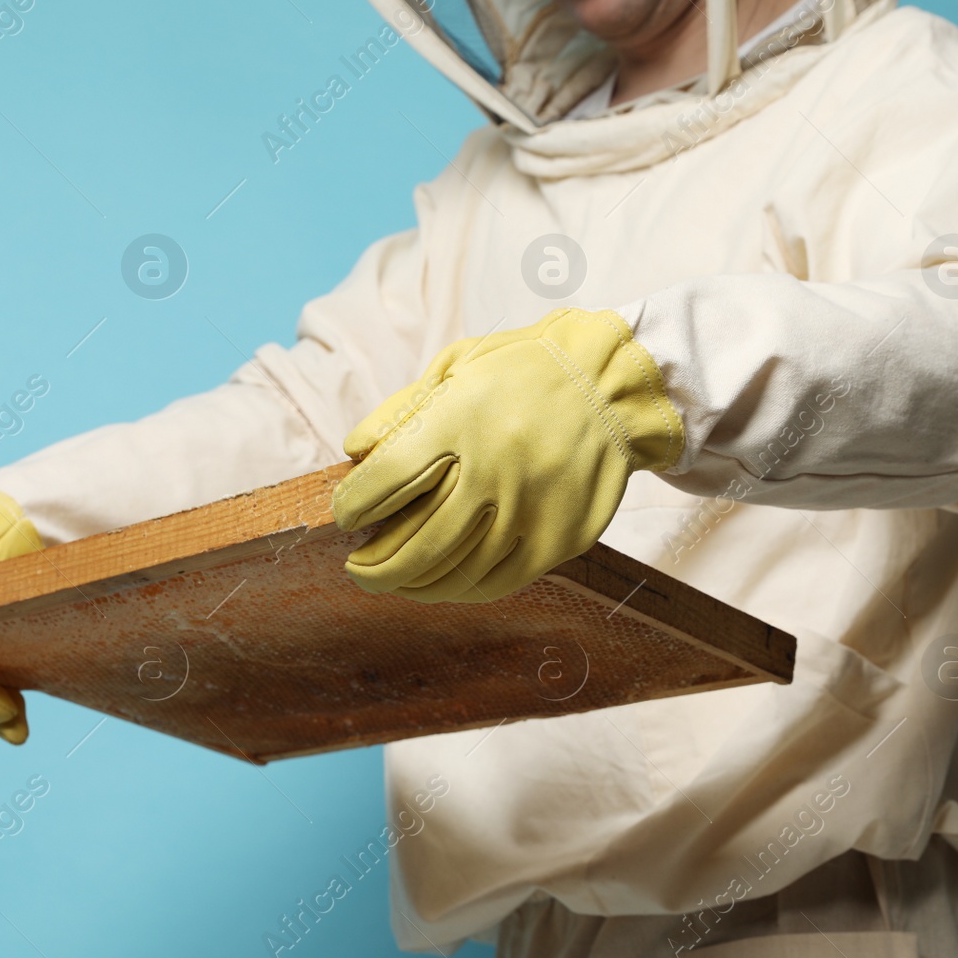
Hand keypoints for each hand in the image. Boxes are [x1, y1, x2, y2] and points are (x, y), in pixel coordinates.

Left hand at [332, 308, 682, 601]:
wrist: (612, 384)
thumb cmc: (523, 373)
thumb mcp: (457, 367)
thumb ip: (402, 410)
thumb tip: (354, 452)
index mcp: (461, 418)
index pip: (387, 480)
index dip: (354, 507)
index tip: (345, 516)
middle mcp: (496, 468)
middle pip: (416, 542)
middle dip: (374, 565)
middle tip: (356, 568)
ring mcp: (531, 508)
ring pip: (455, 572)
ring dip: (411, 584)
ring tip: (390, 580)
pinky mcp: (560, 538)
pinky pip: (498, 582)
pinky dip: (459, 589)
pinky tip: (438, 584)